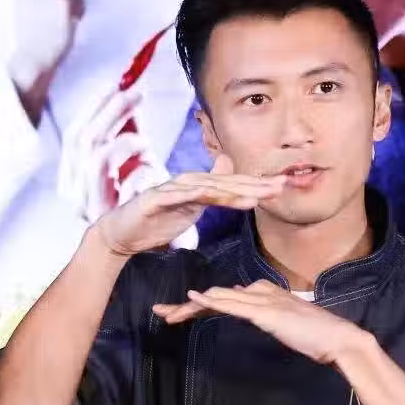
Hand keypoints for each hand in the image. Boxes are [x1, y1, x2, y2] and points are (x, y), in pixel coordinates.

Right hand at [7, 0, 84, 121]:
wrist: (32, 58)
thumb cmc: (30, 37)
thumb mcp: (24, 6)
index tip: (45, 7)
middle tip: (52, 19)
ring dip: (69, 8)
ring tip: (57, 24)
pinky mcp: (64, 1)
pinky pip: (81, 2)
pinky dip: (78, 14)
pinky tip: (65, 26)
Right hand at [59, 88, 167, 222]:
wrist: (152, 245)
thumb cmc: (145, 202)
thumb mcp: (137, 162)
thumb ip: (132, 132)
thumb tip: (134, 94)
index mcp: (76, 175)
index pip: (77, 133)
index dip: (94, 106)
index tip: (116, 83)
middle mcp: (73, 187)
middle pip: (81, 137)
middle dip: (107, 110)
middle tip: (134, 90)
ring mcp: (83, 200)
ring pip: (91, 152)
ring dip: (118, 132)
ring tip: (143, 127)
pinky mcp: (99, 211)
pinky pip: (106, 173)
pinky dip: (126, 157)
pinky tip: (147, 153)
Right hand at [94, 157, 286, 256]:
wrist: (121, 233)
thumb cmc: (156, 221)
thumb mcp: (191, 207)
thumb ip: (212, 192)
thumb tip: (229, 171)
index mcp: (199, 187)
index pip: (234, 185)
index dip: (258, 185)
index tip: (283, 186)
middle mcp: (187, 183)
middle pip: (226, 183)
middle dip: (255, 184)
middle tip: (280, 185)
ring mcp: (171, 189)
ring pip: (207, 188)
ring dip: (232, 190)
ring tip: (255, 196)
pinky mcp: (155, 199)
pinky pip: (179, 197)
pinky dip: (195, 194)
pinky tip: (211, 195)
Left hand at [152, 280, 370, 364]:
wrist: (339, 340)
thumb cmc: (318, 338)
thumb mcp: (289, 327)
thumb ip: (273, 319)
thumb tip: (259, 317)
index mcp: (265, 295)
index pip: (227, 298)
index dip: (201, 304)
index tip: (178, 313)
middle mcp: (261, 293)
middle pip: (217, 297)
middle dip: (187, 306)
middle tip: (160, 312)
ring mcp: (264, 301)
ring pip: (220, 299)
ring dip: (191, 305)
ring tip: (166, 311)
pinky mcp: (267, 313)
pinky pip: (234, 305)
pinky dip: (212, 301)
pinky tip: (194, 298)